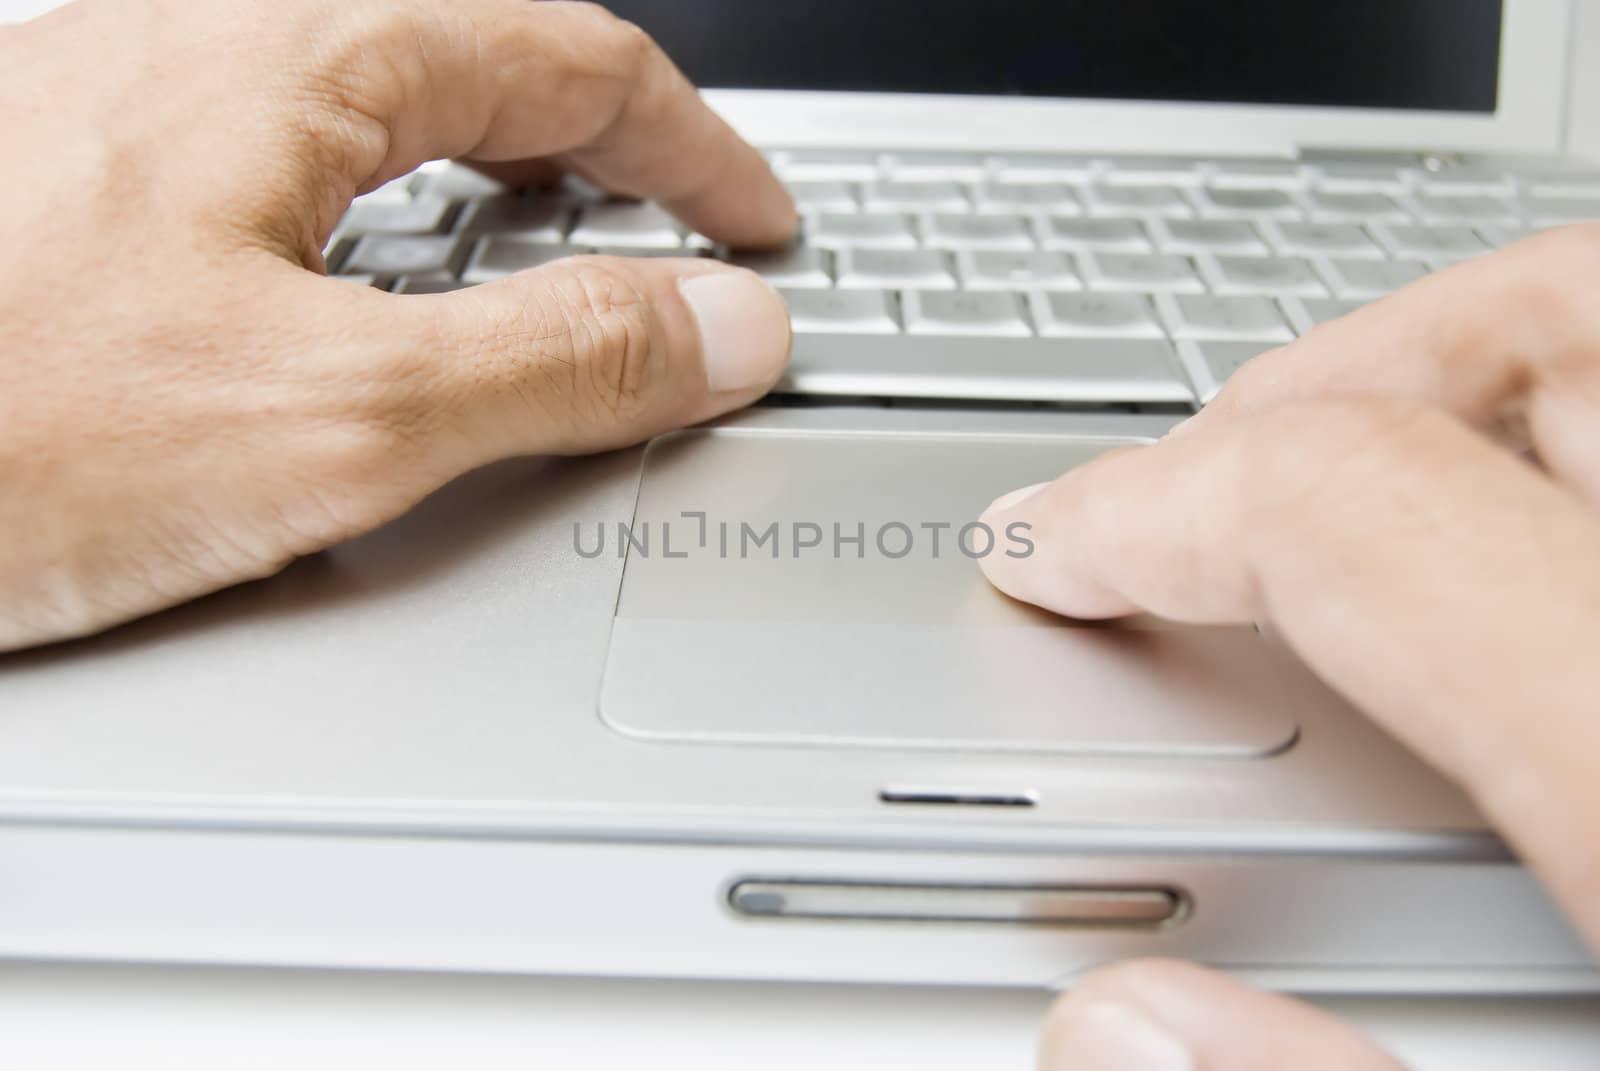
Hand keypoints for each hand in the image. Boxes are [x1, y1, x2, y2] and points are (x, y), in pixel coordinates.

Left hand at [0, 0, 794, 650]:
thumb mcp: (336, 416)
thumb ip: (558, 365)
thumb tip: (721, 330)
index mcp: (288, 59)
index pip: (573, 57)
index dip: (697, 148)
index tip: (757, 225)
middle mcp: (201, 46)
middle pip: (477, 56)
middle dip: (605, 148)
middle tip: (675, 237)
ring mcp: (130, 109)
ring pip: (376, 107)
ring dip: (494, 177)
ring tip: (547, 270)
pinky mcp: (77, 189)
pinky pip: (284, 165)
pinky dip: (382, 221)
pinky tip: (363, 303)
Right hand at [980, 223, 1599, 1068]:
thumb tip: (1120, 1031)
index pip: (1359, 514)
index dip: (1157, 507)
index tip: (1055, 547)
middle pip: (1540, 342)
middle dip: (1319, 390)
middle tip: (1191, 478)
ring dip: (1459, 379)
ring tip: (1339, 473)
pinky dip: (1560, 438)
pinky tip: (1519, 539)